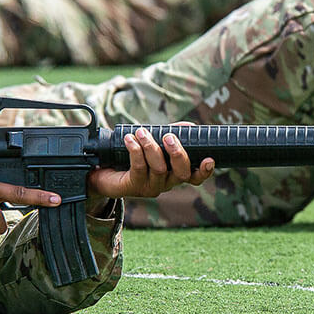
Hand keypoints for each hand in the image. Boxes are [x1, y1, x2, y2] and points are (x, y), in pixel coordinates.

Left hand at [88, 126, 213, 198]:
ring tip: (141, 132)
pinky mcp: (134, 186)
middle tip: (168, 137)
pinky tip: (129, 139)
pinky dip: (135, 150)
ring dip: (151, 146)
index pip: (195, 177)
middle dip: (177, 153)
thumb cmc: (134, 155)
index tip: (209, 159)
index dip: (204, 171)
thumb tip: (191, 126)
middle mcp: (166, 183)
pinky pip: (139, 167)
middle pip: (181, 174)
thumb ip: (172, 135)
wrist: (104, 170)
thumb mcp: (155, 144)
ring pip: (159, 168)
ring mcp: (151, 187)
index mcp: (174, 174)